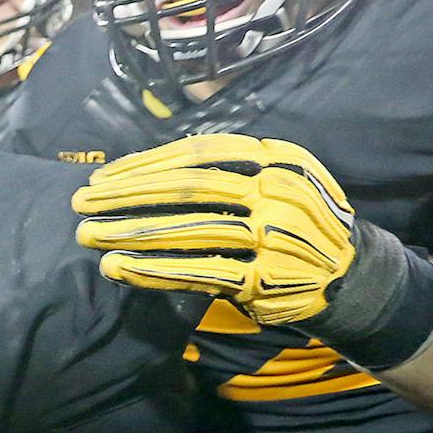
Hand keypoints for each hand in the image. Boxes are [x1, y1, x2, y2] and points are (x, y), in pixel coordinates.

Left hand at [72, 134, 355, 325]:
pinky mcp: (263, 279)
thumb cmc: (294, 225)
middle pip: (187, 188)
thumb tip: (143, 173)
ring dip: (129, 233)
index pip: (198, 153)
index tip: (103, 178)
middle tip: (81, 204)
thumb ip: (225, 172)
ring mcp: (273, 237)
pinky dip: (152, 269)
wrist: (350, 277)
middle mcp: (277, 192)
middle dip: (126, 196)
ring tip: (87, 235)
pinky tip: (118, 267)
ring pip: (186, 230)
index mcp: (277, 158)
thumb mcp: (275, 181)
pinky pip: (197, 272)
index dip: (144, 165)